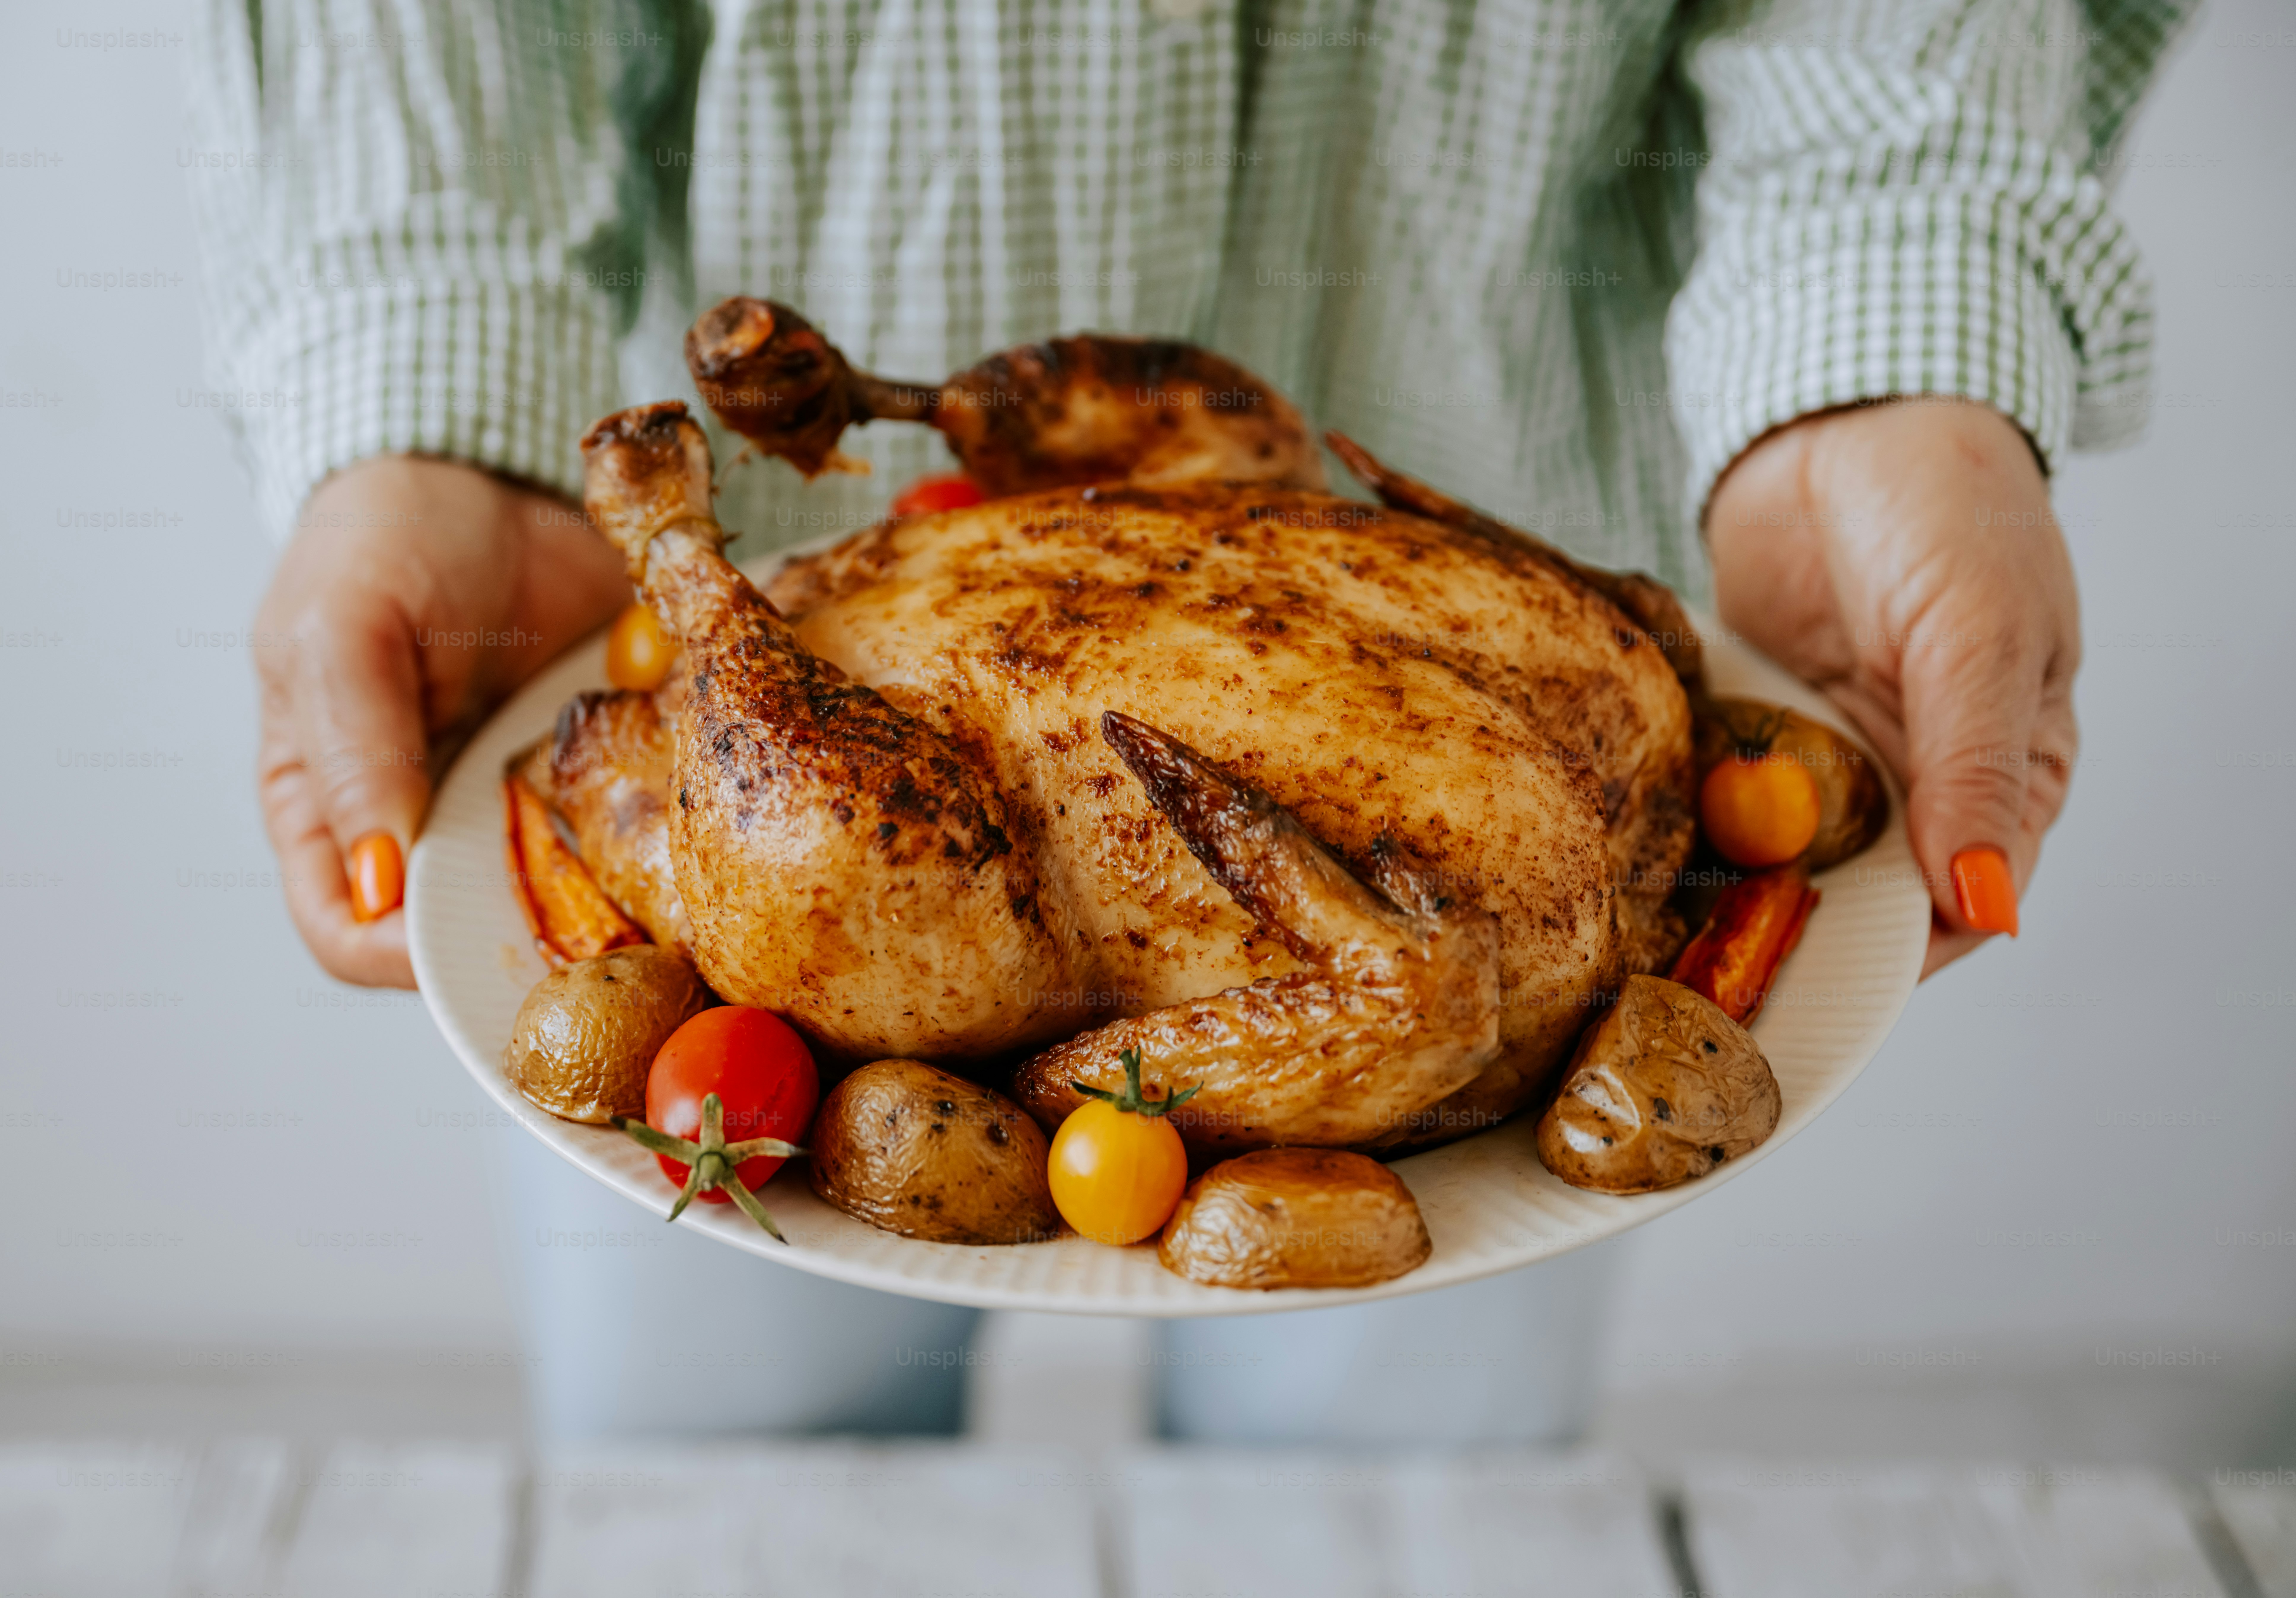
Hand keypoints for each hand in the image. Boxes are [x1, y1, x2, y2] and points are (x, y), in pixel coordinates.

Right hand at [253, 457, 628, 985]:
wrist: (489, 474)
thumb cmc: (383, 542)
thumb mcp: (341, 632)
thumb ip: (352, 755)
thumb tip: (376, 886)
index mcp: (330, 809)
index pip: (349, 935)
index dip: (400, 958)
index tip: (467, 941)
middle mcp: (424, 824)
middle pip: (464, 935)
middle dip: (523, 948)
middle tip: (587, 944)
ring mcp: (511, 804)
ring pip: (551, 902)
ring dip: (598, 909)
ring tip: (645, 900)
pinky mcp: (586, 774)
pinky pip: (620, 836)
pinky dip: (648, 837)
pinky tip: (678, 828)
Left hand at [1705, 399, 2079, 977]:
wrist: (1849, 421)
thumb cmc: (1952, 512)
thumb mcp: (1978, 640)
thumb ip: (1973, 771)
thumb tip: (1985, 903)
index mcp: (2003, 781)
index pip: (1952, 915)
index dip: (1887, 963)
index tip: (1810, 996)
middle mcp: (1915, 785)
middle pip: (1854, 903)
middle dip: (1788, 942)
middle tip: (1707, 989)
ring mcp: (1829, 758)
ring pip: (1779, 861)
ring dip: (1726, 892)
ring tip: (1657, 940)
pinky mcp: (1757, 723)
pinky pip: (1719, 794)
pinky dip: (1687, 821)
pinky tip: (1635, 854)